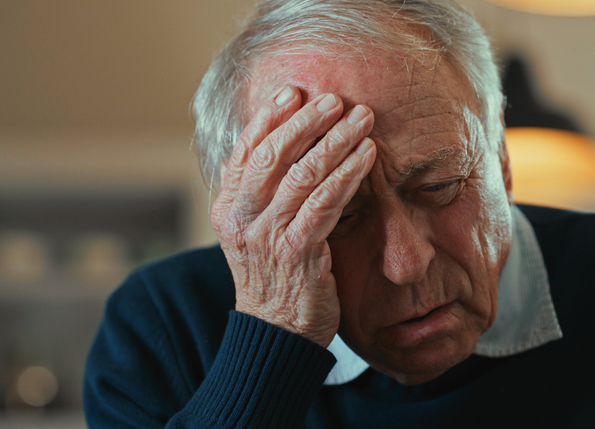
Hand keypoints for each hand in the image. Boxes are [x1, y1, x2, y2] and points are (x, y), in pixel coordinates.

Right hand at [211, 86, 375, 346]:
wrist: (276, 334)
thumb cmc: (272, 278)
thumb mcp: (252, 233)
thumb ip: (253, 194)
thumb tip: (256, 151)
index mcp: (227, 208)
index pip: (245, 150)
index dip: (269, 118)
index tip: (294, 92)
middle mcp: (241, 218)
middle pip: (273, 155)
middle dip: (307, 121)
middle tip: (336, 99)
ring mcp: (267, 235)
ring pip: (303, 173)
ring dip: (336, 141)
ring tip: (362, 119)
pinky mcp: (298, 251)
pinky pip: (325, 202)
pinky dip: (348, 174)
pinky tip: (367, 156)